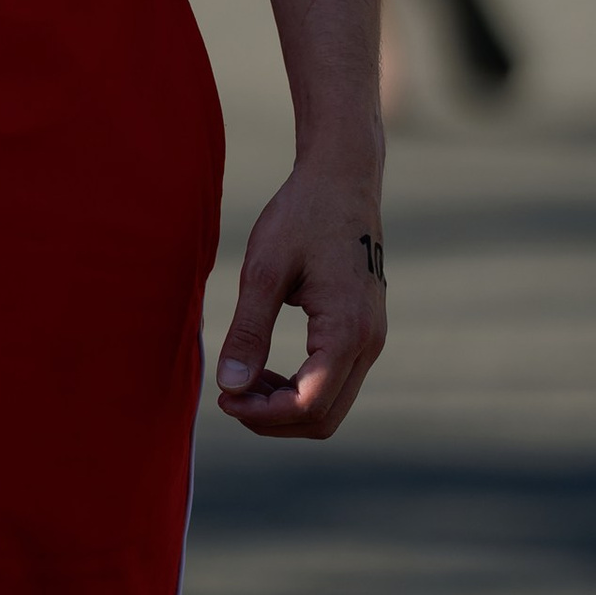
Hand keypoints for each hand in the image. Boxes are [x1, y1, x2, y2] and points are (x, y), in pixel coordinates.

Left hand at [213, 160, 386, 439]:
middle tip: (229, 396)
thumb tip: (229, 387)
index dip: (262, 415)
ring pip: (333, 404)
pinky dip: (302, 388)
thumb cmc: (302, 214)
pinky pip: (336, 381)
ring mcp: (372, 338)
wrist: (342, 176)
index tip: (223, 398)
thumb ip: (248, 330)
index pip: (309, 406)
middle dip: (273, 419)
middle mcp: (369, 343)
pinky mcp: (365, 330)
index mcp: (348, 330)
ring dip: (286, 407)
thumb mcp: (265, 268)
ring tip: (243, 383)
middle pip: (324, 417)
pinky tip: (266, 369)